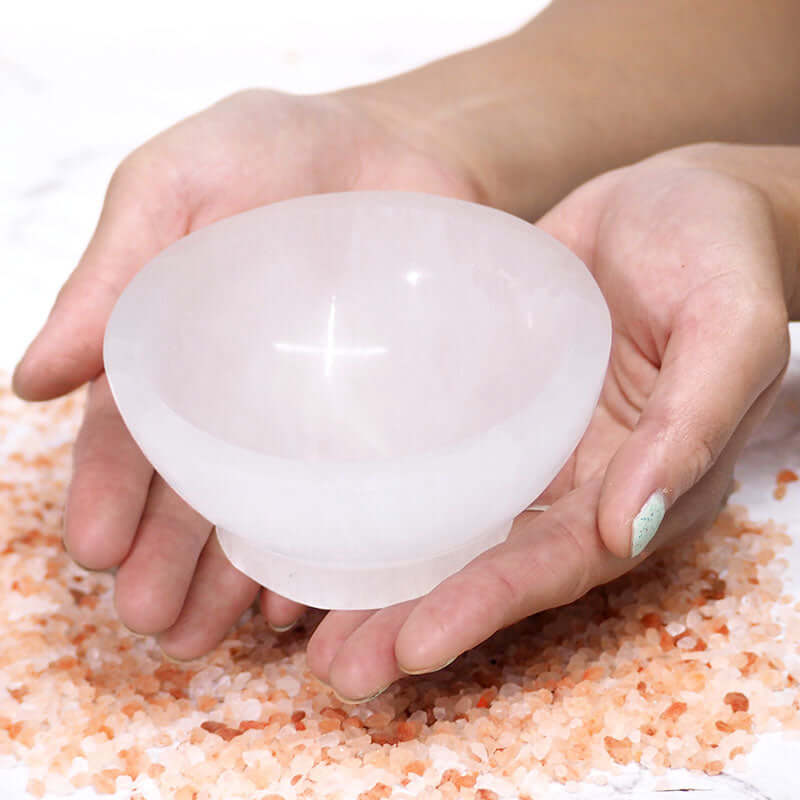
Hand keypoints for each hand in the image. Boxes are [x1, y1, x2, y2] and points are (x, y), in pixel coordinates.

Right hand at [13, 89, 480, 653]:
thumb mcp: (177, 185)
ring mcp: (314, 413)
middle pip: (194, 490)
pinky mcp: (384, 413)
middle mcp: (240, 395)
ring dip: (236, 575)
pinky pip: (355, 492)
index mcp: (176, 348)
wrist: (395, 144)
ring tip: (211, 635)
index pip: (131, 434)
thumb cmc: (273, 150)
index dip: (108, 492)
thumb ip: (112, 274)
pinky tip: (308, 591)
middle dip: (166, 559)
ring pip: (267, 508)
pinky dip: (328, 543)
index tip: (95, 550)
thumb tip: (30, 382)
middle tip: (155, 621)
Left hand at [306, 144, 796, 701]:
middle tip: (340, 669)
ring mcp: (523, 440)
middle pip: (486, 564)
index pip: (553, 564)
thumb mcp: (730, 328)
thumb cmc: (720, 255)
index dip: (485, 607)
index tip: (411, 647)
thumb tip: (632, 526)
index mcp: (635, 483)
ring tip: (305, 622)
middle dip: (414, 619)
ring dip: (382, 574)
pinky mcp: (485, 397)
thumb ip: (690, 423)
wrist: (676, 201)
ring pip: (446, 520)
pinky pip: (429, 450)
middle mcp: (571, 478)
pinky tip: (323, 512)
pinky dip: (379, 488)